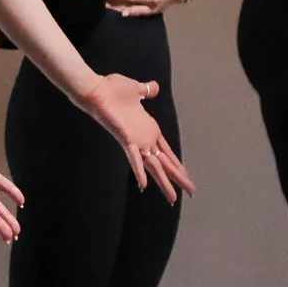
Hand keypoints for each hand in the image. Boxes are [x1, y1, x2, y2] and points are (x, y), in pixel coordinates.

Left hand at [77, 73, 192, 202]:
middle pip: (165, 163)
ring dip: (164, 182)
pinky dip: (139, 171)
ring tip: (173, 198)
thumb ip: (146, 91)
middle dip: (179, 178)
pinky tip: (144, 186)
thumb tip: (154, 87)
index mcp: (148, 130)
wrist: (96, 88)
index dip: (177, 164)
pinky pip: (133, 158)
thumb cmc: (111, 89)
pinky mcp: (126, 139)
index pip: (166, 151)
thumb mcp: (136, 89)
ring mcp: (135, 141)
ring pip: (153, 166)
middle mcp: (144, 139)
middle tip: (191, 193)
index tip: (186, 175)